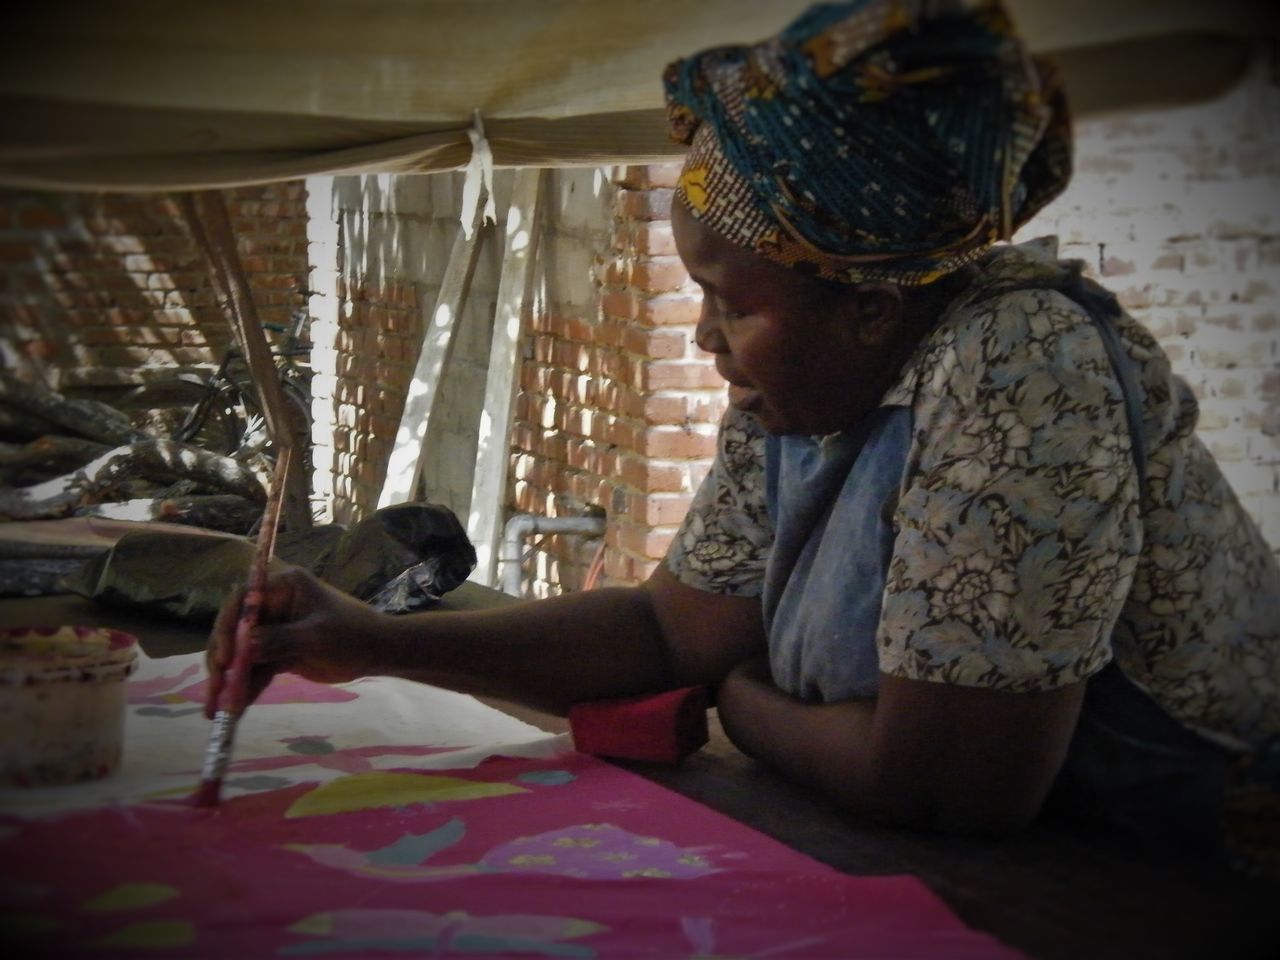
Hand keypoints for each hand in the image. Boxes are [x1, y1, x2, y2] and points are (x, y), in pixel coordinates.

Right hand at [203, 567, 384, 718]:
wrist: (378, 652)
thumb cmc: (353, 633)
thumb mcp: (317, 636)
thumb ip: (281, 640)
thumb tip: (245, 645)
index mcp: (283, 586)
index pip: (243, 600)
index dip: (228, 627)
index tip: (226, 658)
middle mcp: (273, 605)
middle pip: (235, 630)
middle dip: (223, 661)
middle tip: (215, 689)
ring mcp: (274, 629)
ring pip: (242, 655)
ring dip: (230, 681)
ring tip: (217, 710)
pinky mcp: (278, 652)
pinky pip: (256, 670)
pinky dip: (246, 688)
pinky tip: (235, 709)